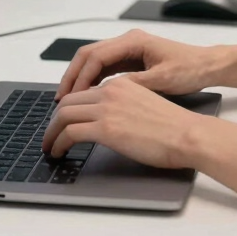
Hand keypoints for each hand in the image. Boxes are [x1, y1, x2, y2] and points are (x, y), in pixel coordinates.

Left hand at [43, 77, 203, 167]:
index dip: (68, 109)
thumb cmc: (174, 127)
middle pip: (68, 102)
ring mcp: (107, 108)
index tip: (62, 122)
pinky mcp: (106, 128)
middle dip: (54, 121)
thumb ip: (124, 107)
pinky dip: (58, 142)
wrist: (187, 134)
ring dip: (52, 133)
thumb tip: (109, 122)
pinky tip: (59, 152)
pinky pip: (70, 133)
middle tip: (50, 136)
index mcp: (121, 84)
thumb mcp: (144, 105)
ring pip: (64, 116)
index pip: (83, 92)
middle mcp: (110, 91)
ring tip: (50, 147)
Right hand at [55, 29, 221, 99]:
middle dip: (72, 76)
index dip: (80, 77)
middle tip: (60, 99)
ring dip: (80, 79)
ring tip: (68, 100)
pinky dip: (92, 81)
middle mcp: (127, 41)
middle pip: (88, 55)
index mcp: (133, 41)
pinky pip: (104, 68)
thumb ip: (133, 84)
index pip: (95, 56)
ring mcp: (128, 50)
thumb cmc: (190, 69)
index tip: (69, 96)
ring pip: (94, 61)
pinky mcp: (131, 60)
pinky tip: (86, 96)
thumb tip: (107, 92)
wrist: (207, 66)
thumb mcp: (161, 80)